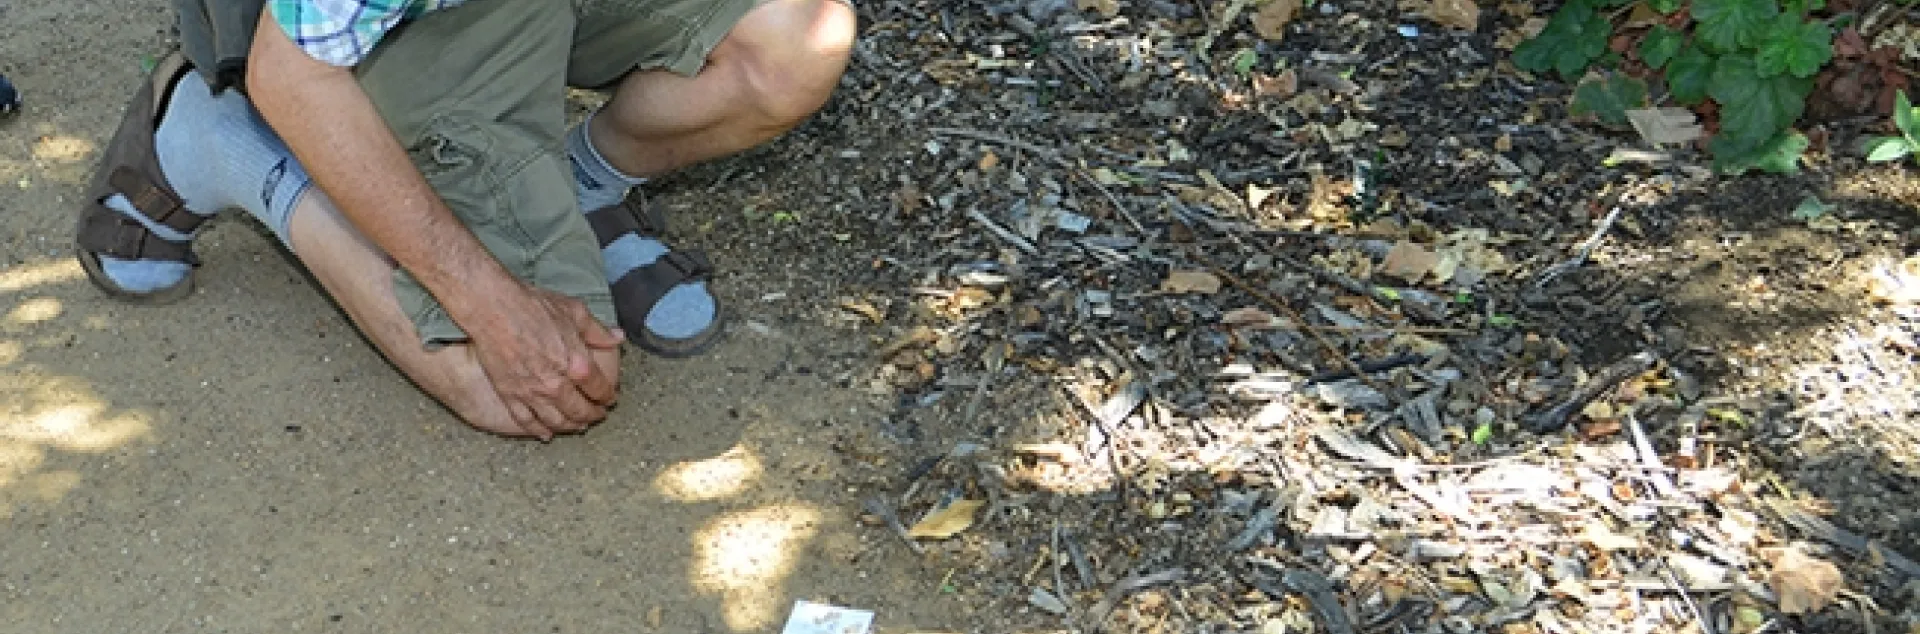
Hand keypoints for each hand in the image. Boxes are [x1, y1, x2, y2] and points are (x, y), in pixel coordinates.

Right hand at [466, 283, 623, 439]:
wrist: (493, 309)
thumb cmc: (533, 306)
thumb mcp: (574, 312)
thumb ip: (597, 330)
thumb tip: (617, 337)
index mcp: (577, 364)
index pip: (599, 389)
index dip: (608, 397)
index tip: (610, 399)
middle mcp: (556, 384)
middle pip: (580, 410)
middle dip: (592, 416)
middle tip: (597, 416)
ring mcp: (532, 392)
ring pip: (556, 421)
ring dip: (570, 426)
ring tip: (578, 427)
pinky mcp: (510, 394)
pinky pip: (526, 420)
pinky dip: (538, 430)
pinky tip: (545, 434)